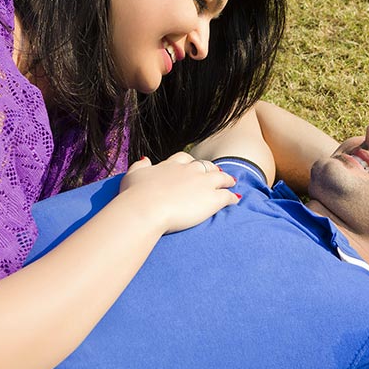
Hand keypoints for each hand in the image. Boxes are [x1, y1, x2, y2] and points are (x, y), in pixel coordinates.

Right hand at [118, 152, 239, 233]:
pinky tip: (235, 201)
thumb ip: (140, 166)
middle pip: (205, 165)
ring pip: (221, 177)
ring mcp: (203, 183)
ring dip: (227, 180)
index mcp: (171, 166)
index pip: (184, 159)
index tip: (192, 166)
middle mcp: (189, 170)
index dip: (190, 163)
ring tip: (231, 183)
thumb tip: (145, 160)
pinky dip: (232, 197)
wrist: (146, 209)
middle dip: (210, 169)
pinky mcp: (212, 198)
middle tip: (215, 173)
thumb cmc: (135, 195)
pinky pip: (227, 196)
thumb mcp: (132, 175)